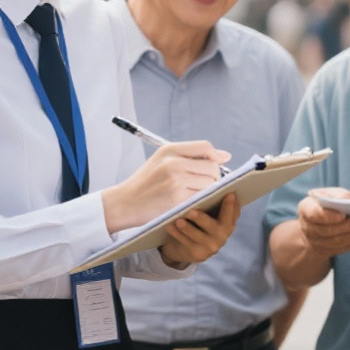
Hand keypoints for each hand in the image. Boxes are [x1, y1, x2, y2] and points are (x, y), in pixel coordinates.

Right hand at [101, 140, 230, 233]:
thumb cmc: (146, 182)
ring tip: (195, 193)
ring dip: (208, 190)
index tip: (216, 164)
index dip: (215, 156)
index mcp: (169, 150)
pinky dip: (201, 200)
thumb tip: (226, 156)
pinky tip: (191, 201)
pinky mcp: (177, 199)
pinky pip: (202, 197)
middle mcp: (172, 163)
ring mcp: (175, 181)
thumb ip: (192, 155)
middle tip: (204, 184)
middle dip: (213, 176)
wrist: (124, 203)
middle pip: (212, 166)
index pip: (205, 147)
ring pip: (210, 183)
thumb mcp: (162, 160)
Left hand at [159, 193, 239, 265]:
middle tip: (192, 211)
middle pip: (214, 227)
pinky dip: (177, 234)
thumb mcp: (209, 215)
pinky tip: (170, 226)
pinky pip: (186, 243)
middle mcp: (222, 237)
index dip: (231, 205)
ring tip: (178, 220)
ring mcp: (210, 247)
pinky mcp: (198, 255)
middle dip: (203, 219)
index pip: (232, 214)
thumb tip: (211, 185)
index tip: (229, 193)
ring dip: (187, 228)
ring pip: (198, 237)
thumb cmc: (199, 223)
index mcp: (228, 224)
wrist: (187, 248)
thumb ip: (214, 204)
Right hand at [296, 187, 349, 257]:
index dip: (328, 216)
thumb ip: (336, 194)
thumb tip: (347, 199)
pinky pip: (340, 249)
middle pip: (326, 230)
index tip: (343, 214)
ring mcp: (314, 242)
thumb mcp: (328, 194)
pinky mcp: (325, 251)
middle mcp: (307, 227)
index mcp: (305, 208)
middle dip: (346, 226)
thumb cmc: (325, 203)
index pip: (314, 214)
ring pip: (335, 242)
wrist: (317, 222)